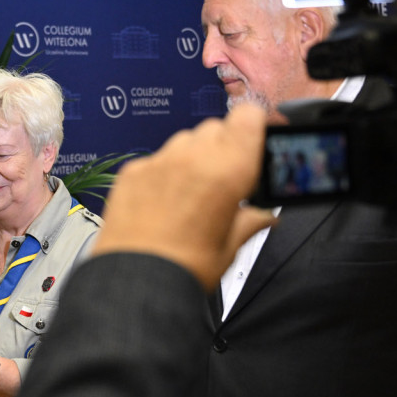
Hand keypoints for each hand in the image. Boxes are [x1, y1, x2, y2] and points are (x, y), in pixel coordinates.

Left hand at [93, 104, 276, 289]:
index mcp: (228, 170)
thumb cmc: (184, 268)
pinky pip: (156, 158)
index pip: (248, 116)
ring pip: (184, 140)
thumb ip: (250, 221)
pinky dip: (164, 171)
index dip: (254, 125)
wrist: (134, 281)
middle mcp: (192, 157)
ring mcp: (159, 161)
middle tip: (224, 179)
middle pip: (216, 127)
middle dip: (224, 147)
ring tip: (192, 192)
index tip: (254, 144)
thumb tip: (265, 215)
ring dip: (193, 156)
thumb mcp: (230, 247)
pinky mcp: (132, 171)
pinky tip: (163, 200)